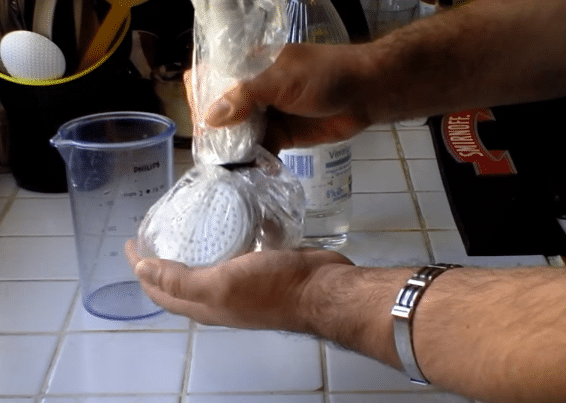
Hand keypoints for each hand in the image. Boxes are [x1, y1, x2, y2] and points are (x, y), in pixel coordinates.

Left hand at [124, 239, 402, 366]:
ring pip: (206, 265)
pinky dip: (223, 236)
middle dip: (161, 258)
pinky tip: (226, 217)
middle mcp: (218, 297)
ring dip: (191, 246)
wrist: (323, 290)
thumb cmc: (272, 288)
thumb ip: (180, 280)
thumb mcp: (219, 284)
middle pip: (179, 280)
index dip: (141, 269)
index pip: (159, 290)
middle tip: (156, 227)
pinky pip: (233, 251)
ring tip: (185, 219)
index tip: (131, 242)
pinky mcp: (261, 267)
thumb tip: (141, 271)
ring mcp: (241, 283)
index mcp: (203, 305)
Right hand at [186, 43, 375, 152]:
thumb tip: (210, 118)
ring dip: (232, 151)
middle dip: (214, 132)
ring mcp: (267, 114)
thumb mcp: (283, 80)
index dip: (201, 98)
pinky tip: (246, 174)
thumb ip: (247, 96)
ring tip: (223, 169)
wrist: (367, 93)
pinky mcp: (281, 136)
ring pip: (239, 134)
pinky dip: (253, 162)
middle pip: (222, 112)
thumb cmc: (326, 75)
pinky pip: (260, 150)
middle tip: (210, 152)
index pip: (212, 78)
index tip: (199, 120)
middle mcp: (254, 90)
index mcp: (250, 66)